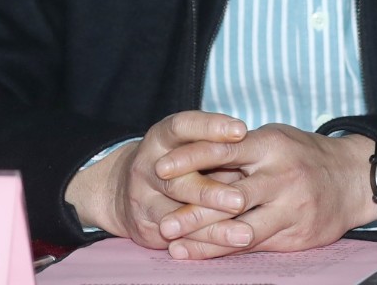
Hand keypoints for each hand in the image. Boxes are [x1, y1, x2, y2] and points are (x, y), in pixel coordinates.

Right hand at [65, 111, 249, 248]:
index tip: (241, 131)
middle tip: (240, 200)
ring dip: (212, 228)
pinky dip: (203, 245)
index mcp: (160, 138)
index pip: (182, 127)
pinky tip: (227, 249)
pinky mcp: (144, 227)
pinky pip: (176, 239)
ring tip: (244, 234)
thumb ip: (216, 149)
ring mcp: (142, 198)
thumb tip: (257, 156)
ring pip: (177, 216)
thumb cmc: (175, 162)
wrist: (120, 190)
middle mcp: (146, 165)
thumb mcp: (186, 145)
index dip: (210, 127)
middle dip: (210, 191)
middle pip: (177, 178)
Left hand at [155, 125, 376, 259]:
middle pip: (229, 197)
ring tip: (174, 246)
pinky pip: (255, 246)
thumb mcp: (274, 140)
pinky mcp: (297, 235)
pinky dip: (225, 251)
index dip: (190, 159)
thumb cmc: (303, 155)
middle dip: (192, 211)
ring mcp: (290, 208)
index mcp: (270, 145)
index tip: (161, 167)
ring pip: (240, 228)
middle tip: (162, 222)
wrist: (354, 179)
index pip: (223, 149)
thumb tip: (193, 162)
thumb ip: (239, 152)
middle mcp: (280, 176)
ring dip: (204, 239)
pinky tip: (201, 254)